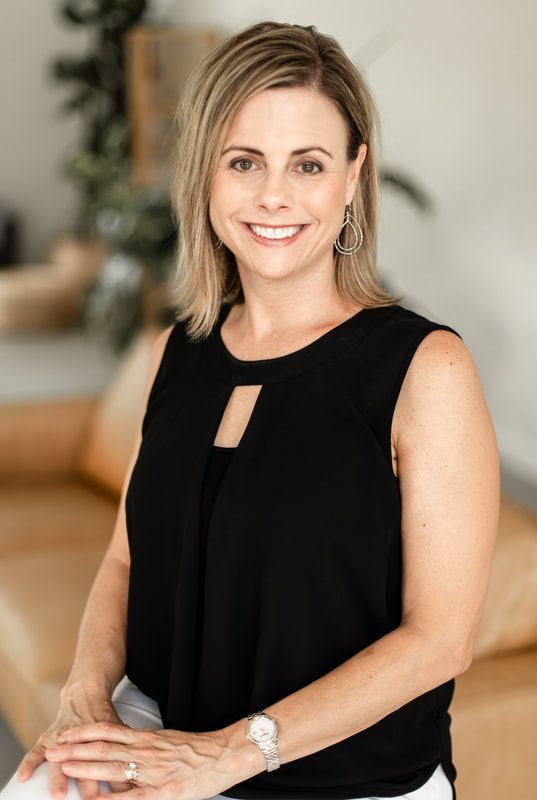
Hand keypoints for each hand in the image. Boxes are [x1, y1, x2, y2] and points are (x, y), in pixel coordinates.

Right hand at [16, 692, 131, 798]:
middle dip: (88, 785)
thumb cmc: (104, 719)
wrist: (86, 696)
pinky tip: (24, 777)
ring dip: (61, 776)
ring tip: (59, 793)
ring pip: (64, 757)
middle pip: (89, 765)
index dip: (116, 783)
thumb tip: (135, 783)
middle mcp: (85, 741)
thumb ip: (124, 758)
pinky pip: (36, 750)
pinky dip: (29, 763)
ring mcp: (65, 738)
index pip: (113, 767)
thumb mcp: (120, 733)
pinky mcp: (50, 736)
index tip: (114, 798)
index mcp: (107, 741)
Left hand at [43, 720, 257, 799]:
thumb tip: (126, 748)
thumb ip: (146, 745)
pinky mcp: (161, 792)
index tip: (64, 736)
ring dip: (85, 769)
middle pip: (103, 749)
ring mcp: (151, 771)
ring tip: (63, 769)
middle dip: (74, 752)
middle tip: (52, 752)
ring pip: (111, 769)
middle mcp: (144, 752)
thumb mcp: (167, 741)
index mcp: (146, 739)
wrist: (223, 754)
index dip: (83, 734)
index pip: (108, 732)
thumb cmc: (197, 750)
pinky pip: (130, 798)